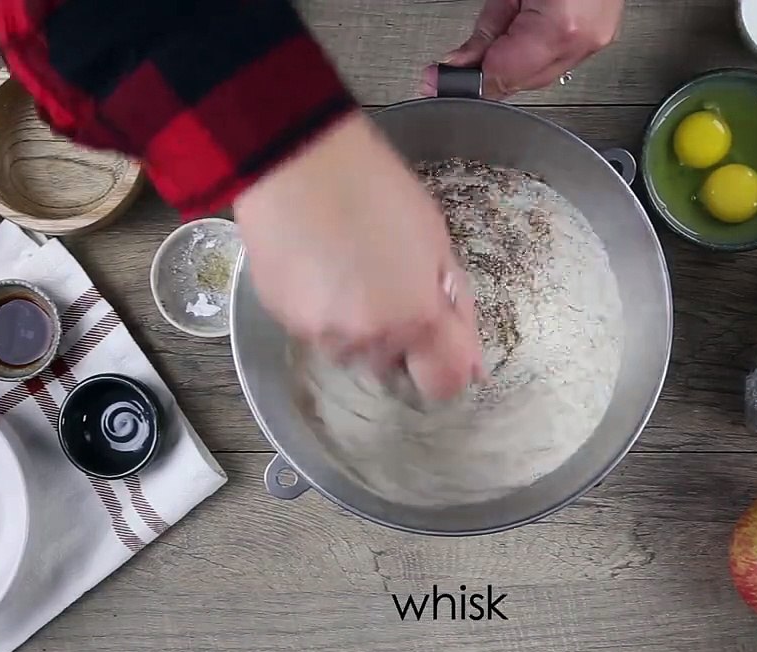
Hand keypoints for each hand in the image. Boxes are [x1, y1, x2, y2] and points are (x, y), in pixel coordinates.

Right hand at [234, 111, 485, 402]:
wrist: (294, 161)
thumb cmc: (376, 188)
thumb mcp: (437, 240)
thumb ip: (457, 306)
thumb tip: (473, 361)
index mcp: (417, 319)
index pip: (444, 385)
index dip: (449, 366)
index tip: (444, 341)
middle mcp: (369, 341)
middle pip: (395, 370)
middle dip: (400, 340)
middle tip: (391, 286)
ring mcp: (321, 335)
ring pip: (353, 353)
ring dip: (359, 328)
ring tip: (350, 272)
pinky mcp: (283, 321)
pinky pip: (316, 332)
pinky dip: (324, 312)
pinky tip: (321, 267)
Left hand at [421, 0, 624, 99]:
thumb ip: (484, 32)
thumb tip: (457, 66)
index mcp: (560, 27)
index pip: (504, 76)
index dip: (470, 82)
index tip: (440, 81)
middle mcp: (582, 41)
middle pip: (520, 82)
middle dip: (488, 72)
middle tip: (459, 62)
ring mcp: (594, 42)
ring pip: (537, 76)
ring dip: (512, 62)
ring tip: (505, 22)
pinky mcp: (598, 38)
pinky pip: (556, 62)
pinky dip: (533, 54)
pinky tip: (523, 32)